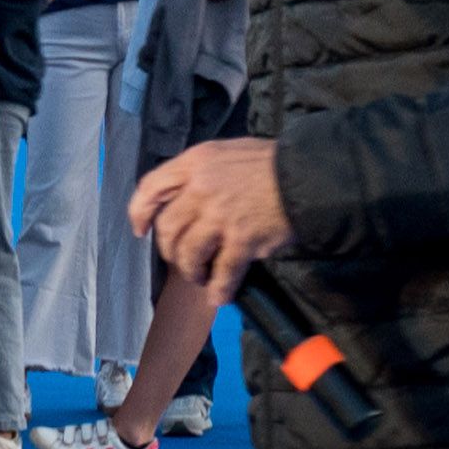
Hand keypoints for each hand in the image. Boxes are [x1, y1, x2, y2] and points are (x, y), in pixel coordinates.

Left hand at [128, 135, 292, 301]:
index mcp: (196, 162)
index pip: (151, 188)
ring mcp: (220, 215)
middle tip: (180, 259)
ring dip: (191, 271)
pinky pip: (222, 271)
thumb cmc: (271, 163)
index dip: (139, 213)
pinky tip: (219, 296)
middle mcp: (201, 188)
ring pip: (188, 253)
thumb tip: (184, 199)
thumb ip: (201, 172)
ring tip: (200, 277)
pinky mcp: (242, 239)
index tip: (140, 230)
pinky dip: (218, 288)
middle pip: (167, 228)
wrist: (309, 175)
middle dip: (169, 250)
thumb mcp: (228, 152)